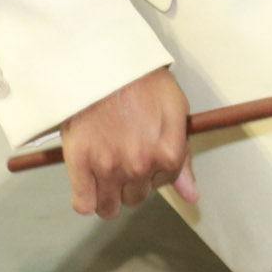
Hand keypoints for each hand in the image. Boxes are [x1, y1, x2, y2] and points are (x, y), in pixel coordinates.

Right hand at [61, 65, 197, 217]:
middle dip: (132, 183)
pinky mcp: (80, 165)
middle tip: (123, 157)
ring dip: (109, 196)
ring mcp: (108, 168)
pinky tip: (88, 185)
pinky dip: (86, 199)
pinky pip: (83, 204)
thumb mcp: (175, 111)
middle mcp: (139, 166)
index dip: (156, 169)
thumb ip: (184, 159)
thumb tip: (191, 195)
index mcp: (167, 154)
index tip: (145, 154)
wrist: (103, 64)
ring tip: (105, 173)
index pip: (165, 183)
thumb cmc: (141, 82)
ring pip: (109, 207)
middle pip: (136, 197)